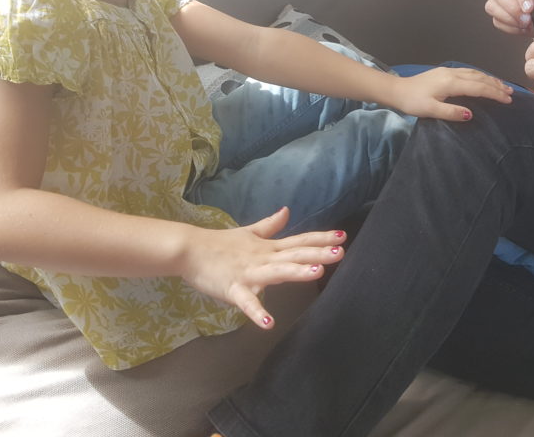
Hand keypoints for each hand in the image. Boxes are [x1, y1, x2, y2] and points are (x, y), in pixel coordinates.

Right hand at [178, 207, 345, 328]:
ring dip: (296, 272)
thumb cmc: (220, 244)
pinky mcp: (233, 288)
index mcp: (268, 247)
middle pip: (294, 255)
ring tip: (317, 273)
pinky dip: (256, 312)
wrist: (190, 250)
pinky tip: (268, 323)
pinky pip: (246, 302)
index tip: (343, 236)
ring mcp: (249, 273)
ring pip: (276, 272)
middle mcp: (263, 258)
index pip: (299, 241)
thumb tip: (287, 211)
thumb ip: (270, 225)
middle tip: (340, 251)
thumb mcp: (249, 233)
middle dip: (318, 253)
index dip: (321, 239)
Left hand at [390, 67, 512, 120]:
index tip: (508, 100)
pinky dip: (480, 76)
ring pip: (475, 73)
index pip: (479, 87)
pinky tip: (483, 79)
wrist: (396, 90)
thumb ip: (451, 112)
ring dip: (490, 79)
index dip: (495, 93)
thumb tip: (471, 114)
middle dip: (497, 85)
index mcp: (450, 83)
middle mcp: (452, 73)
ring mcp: (448, 71)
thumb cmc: (412, 102)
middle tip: (511, 93)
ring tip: (503, 86)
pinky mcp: (444, 72)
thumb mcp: (430, 110)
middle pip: (480, 78)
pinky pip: (468, 72)